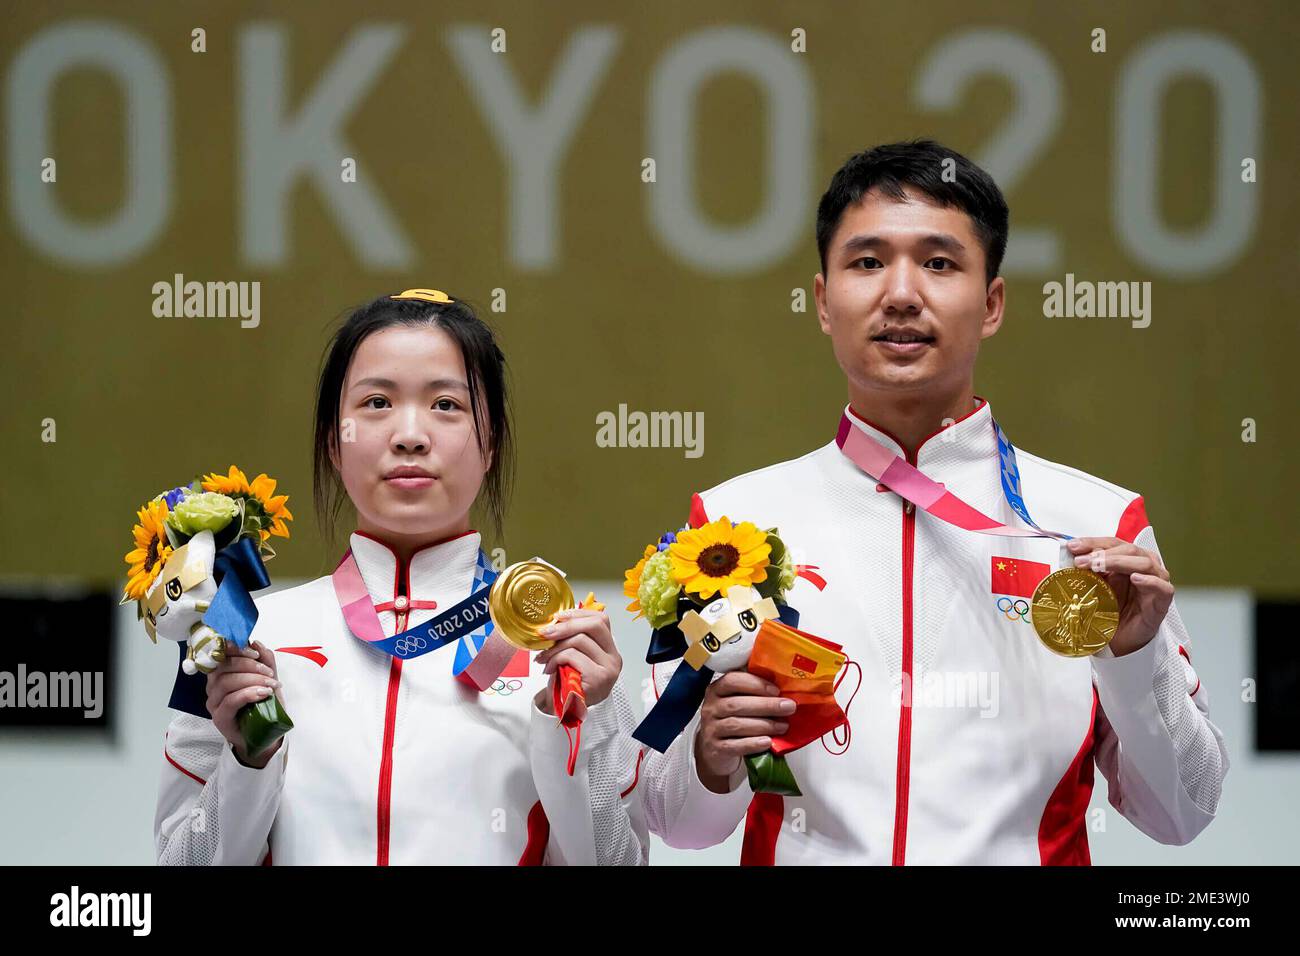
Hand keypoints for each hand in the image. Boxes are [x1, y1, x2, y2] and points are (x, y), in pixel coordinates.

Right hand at [206, 639, 282, 767]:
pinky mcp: (219, 717)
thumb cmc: (264, 705)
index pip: (221, 655)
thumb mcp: (269, 678)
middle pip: (223, 667)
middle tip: (269, 673)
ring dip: (252, 680)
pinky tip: (263, 694)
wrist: (265, 733)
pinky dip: (248, 694)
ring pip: (226, 683)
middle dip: (249, 665)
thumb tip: (257, 642)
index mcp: (222, 673)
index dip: (236, 649)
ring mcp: (214, 702)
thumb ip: (265, 660)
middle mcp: (213, 686)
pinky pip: (230, 700)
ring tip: (270, 686)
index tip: (255, 652)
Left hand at [533, 607, 621, 710]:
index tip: (559, 616)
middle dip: (566, 625)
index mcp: (610, 649)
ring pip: (580, 640)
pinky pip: (573, 656)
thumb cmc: (569, 683)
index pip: (602, 620)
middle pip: (594, 625)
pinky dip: (555, 659)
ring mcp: (609, 669)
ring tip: (543, 657)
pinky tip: (548, 668)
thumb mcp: (574, 656)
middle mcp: (614, 658)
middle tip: (546, 632)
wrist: (566, 712)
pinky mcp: (598, 679)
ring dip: (555, 647)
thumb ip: (573, 638)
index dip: (580, 613)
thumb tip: (557, 618)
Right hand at [694, 672, 794, 792]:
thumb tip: (785, 689)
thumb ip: (756, 694)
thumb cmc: (733, 720)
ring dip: (764, 725)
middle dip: (766, 705)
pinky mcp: (715, 749)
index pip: (732, 681)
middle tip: (788, 707)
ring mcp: (711, 729)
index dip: (755, 684)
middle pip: (736, 704)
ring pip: (736, 724)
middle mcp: (711, 708)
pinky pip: (734, 746)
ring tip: (782, 726)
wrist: (715, 749)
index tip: (776, 690)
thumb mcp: (739, 702)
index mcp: (717, 690)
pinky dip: (753, 744)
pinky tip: (767, 742)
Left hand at [1066, 536, 1173, 656]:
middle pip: (1128, 550)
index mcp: (1128, 558)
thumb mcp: (1094, 586)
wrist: (1119, 638)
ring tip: (1098, 566)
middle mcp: (1144, 565)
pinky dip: (1149, 581)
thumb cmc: (1110, 609)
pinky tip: (1135, 579)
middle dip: (1102, 554)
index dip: (1092, 542)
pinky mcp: (1163, 600)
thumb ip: (1087, 570)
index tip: (1072, 547)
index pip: (1112, 543)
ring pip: (1144, 563)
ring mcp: (1156, 581)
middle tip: (1081, 561)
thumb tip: (1069, 557)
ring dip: (1118, 562)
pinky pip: (1162, 587)